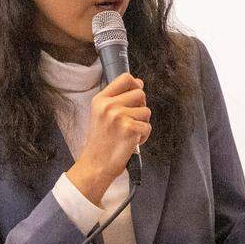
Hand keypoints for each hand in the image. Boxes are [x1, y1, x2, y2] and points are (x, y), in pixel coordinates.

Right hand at [66, 73, 150, 204]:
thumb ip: (117, 98)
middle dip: (140, 107)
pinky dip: (143, 137)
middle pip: (140, 93)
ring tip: (128, 133)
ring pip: (146, 111)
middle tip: (130, 121)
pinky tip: (131, 142)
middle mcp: (109, 105)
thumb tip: (139, 84)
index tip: (135, 96)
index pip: (125, 78)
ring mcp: (119, 116)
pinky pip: (148, 127)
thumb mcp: (100, 114)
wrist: (96, 165)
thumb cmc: (101, 142)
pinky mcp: (130, 129)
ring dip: (142, 124)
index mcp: (100, 99)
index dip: (136, 84)